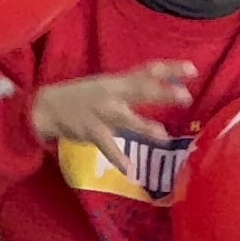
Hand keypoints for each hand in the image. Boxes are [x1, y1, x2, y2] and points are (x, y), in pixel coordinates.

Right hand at [27, 61, 195, 143]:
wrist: (46, 107)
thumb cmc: (84, 97)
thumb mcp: (108, 86)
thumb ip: (134, 88)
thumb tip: (168, 89)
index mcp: (117, 81)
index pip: (147, 71)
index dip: (170, 70)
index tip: (193, 71)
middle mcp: (111, 94)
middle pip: (140, 90)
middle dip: (162, 94)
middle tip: (186, 98)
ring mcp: (100, 112)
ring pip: (125, 119)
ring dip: (143, 127)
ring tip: (163, 136)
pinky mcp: (90, 131)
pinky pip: (106, 146)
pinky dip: (117, 158)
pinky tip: (130, 170)